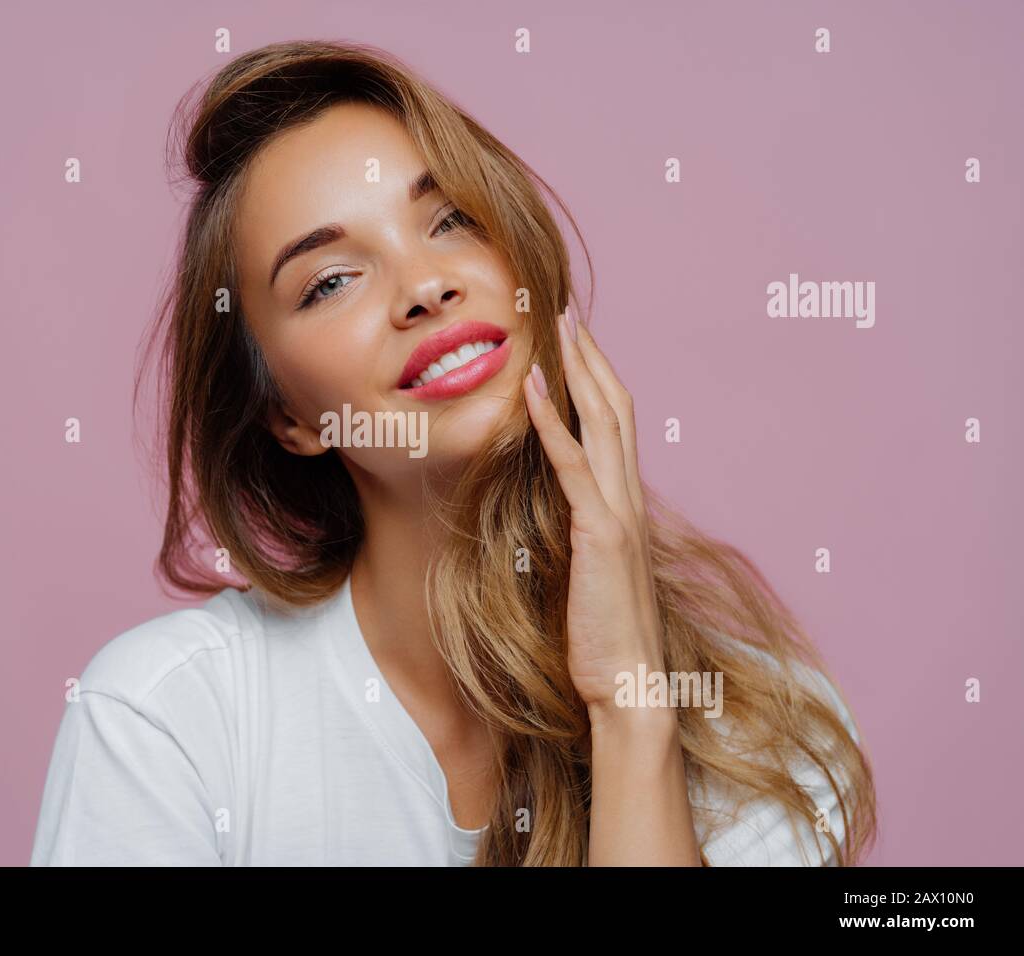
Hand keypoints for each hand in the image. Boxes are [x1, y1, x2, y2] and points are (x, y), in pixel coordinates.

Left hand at [521, 308, 666, 718]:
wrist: (629, 686)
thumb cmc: (604, 638)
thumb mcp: (587, 575)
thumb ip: (578, 537)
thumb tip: (556, 517)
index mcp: (624, 509)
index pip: (616, 431)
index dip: (598, 385)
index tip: (576, 348)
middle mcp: (628, 501)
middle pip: (617, 412)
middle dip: (592, 360)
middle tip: (570, 316)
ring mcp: (618, 514)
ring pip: (604, 425)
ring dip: (579, 373)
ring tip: (559, 330)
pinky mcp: (600, 534)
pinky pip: (574, 464)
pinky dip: (553, 421)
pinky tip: (533, 388)